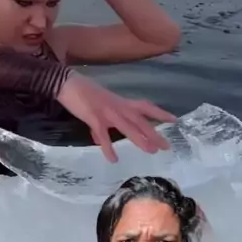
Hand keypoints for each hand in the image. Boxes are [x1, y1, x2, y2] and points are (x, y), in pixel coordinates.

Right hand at [57, 73, 175, 161]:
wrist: (67, 83)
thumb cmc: (83, 93)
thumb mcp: (98, 107)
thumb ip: (101, 125)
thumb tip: (100, 140)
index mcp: (121, 102)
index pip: (145, 107)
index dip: (160, 113)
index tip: (174, 120)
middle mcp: (118, 107)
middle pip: (140, 121)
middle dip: (154, 133)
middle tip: (166, 146)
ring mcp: (107, 112)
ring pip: (127, 127)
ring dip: (140, 139)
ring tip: (150, 151)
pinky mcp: (94, 117)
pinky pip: (103, 135)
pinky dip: (108, 147)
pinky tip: (113, 159)